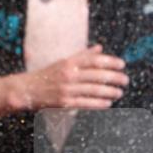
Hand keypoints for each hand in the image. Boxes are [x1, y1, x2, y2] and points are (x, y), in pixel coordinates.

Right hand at [10, 44, 128, 110]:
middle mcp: (69, 74)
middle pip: (97, 75)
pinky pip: (86, 103)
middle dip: (114, 78)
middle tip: (125, 80)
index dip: (110, 62)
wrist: (27, 90)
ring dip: (109, 92)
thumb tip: (100, 48)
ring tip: (119, 92)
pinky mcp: (64, 102)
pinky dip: (98, 104)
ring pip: (94, 90)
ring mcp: (67, 89)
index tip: (122, 64)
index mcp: (69, 62)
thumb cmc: (47, 74)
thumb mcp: (64, 61)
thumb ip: (83, 55)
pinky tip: (108, 103)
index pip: (94, 60)